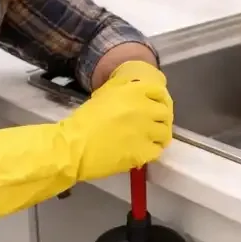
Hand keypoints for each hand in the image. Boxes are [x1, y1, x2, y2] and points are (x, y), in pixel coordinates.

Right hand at [69, 65, 172, 180]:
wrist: (74, 146)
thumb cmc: (84, 120)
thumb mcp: (104, 94)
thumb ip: (124, 89)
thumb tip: (137, 89)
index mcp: (133, 91)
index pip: (159, 91)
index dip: (160, 99)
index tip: (157, 106)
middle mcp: (144, 109)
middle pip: (165, 113)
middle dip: (161, 119)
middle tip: (154, 125)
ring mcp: (145, 131)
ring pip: (164, 133)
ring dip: (159, 136)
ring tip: (152, 140)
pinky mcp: (143, 152)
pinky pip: (157, 151)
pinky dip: (152, 151)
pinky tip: (144, 151)